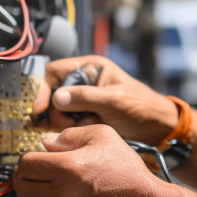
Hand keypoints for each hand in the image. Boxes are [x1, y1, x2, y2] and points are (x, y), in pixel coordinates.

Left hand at [13, 125, 165, 196]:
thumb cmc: (128, 171)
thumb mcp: (103, 136)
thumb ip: (71, 134)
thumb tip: (47, 141)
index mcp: (68, 169)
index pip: (26, 165)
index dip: (27, 158)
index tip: (34, 156)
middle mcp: (64, 195)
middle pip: (22, 189)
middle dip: (23, 178)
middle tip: (33, 171)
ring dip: (42, 191)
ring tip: (62, 182)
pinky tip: (78, 196)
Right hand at [33, 55, 179, 145]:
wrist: (157, 129)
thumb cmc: (141, 107)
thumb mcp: (113, 100)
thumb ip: (85, 97)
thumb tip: (57, 98)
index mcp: (90, 68)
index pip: (55, 72)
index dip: (44, 89)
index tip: (40, 109)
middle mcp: (84, 82)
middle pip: (52, 94)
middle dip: (58, 110)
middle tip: (71, 122)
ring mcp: (84, 100)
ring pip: (58, 111)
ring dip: (67, 122)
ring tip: (88, 124)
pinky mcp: (85, 116)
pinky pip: (67, 123)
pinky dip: (74, 128)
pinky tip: (89, 128)